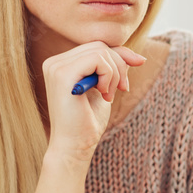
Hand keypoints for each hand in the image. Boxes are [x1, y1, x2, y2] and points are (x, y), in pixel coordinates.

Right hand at [41, 41, 145, 161]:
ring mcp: (56, 67)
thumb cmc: (87, 122)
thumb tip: (138, 57)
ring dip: (114, 73)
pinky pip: (97, 58)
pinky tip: (104, 94)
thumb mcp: (104, 88)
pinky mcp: (62, 74)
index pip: (95, 47)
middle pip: (99, 46)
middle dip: (119, 65)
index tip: (132, 73)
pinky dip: (109, 75)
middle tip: (122, 89)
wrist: (74, 147)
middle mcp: (54, 63)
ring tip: (109, 95)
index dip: (119, 56)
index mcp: (61, 65)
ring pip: (100, 51)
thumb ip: (113, 69)